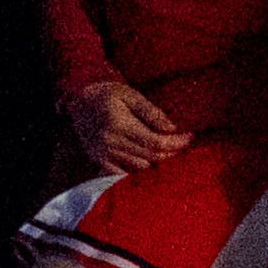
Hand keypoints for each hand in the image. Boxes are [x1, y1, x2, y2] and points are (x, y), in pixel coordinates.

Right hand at [66, 77, 187, 174]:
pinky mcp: (98, 159)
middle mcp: (111, 142)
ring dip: (158, 161)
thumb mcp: (129, 94)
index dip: (177, 142)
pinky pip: (123, 173)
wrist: (76, 99)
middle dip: (172, 151)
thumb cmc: (106, 94)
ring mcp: (103, 153)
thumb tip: (172, 128)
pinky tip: (148, 163)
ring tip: (168, 151)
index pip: (157, 142)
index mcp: (119, 124)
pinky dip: (138, 172)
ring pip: (141, 166)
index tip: (191, 136)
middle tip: (183, 143)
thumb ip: (151, 111)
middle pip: (152, 155)